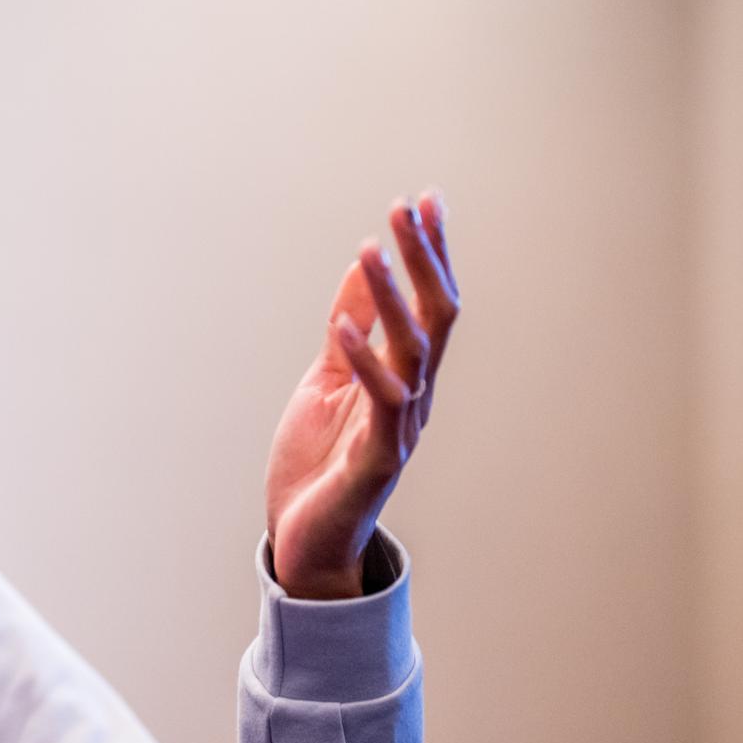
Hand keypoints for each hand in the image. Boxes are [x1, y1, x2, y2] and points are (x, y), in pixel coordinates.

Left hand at [263, 191, 460, 598]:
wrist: (307, 542)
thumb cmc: (319, 465)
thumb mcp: (328, 381)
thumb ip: (349, 330)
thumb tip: (362, 272)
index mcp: (405, 377)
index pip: (430, 303)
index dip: (431, 253)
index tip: (424, 201)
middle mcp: (414, 396)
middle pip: (436, 316)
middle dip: (424, 260)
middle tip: (408, 207)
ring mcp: (400, 426)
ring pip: (413, 351)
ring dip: (391, 298)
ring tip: (370, 247)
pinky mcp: (377, 457)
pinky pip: (379, 401)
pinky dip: (361, 360)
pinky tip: (340, 325)